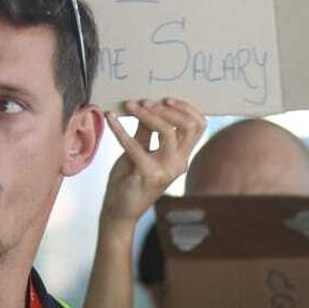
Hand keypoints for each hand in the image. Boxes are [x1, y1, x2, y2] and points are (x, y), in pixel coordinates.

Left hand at [100, 98, 206, 226]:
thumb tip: (146, 104)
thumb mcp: (140, 149)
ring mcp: (167, 170)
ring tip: (130, 105)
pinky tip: (110, 118)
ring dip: (148, 114)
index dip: (186, 108)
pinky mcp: (149, 175)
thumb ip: (146, 129)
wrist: (120, 209)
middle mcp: (180, 163)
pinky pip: (136, 145)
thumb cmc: (130, 178)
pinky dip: (120, 130)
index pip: (198, 126)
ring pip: (169, 132)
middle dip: (167, 108)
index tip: (165, 98)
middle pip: (188, 126)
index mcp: (182, 156)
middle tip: (144, 101)